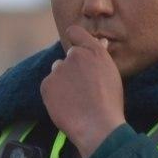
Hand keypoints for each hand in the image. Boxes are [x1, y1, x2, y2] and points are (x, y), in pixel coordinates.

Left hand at [40, 26, 125, 157]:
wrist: (97, 126)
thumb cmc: (109, 103)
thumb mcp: (110, 74)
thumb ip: (100, 56)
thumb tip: (100, 41)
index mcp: (94, 51)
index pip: (75, 32)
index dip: (74, 39)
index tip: (76, 47)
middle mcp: (75, 56)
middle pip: (68, 57)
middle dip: (72, 68)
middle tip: (82, 88)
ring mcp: (59, 69)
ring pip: (58, 72)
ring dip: (63, 81)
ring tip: (76, 99)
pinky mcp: (47, 84)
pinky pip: (49, 86)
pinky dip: (54, 94)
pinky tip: (67, 105)